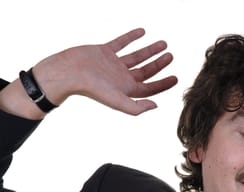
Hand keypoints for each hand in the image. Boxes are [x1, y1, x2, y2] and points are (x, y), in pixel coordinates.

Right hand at [34, 28, 177, 114]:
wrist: (67, 72)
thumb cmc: (91, 88)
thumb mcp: (117, 100)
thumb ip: (136, 107)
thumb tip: (155, 106)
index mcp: (126, 90)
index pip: (150, 88)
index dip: (164, 84)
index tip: (176, 78)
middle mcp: (121, 77)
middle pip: (145, 71)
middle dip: (159, 65)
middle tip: (170, 56)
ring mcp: (112, 64)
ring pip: (136, 56)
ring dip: (149, 50)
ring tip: (163, 44)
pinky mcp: (103, 52)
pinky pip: (121, 43)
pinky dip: (131, 37)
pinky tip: (141, 32)